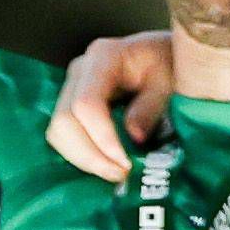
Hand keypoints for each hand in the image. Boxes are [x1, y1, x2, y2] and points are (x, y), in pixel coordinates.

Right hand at [46, 28, 174, 179]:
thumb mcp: (169, 81)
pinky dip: (81, 155)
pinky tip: (105, 166)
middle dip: (90, 155)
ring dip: (84, 159)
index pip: (86, 104)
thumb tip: (134, 138)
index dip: (101, 138)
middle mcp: (81, 70)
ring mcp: (73, 87)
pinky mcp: (73, 104)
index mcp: (103, 57)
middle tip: (121, 175)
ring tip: (116, 173)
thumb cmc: (170, 62)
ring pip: (59, 132)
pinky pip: (65, 136)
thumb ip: (151, 107)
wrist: (166, 54)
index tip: (125, 163)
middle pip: (65, 121)